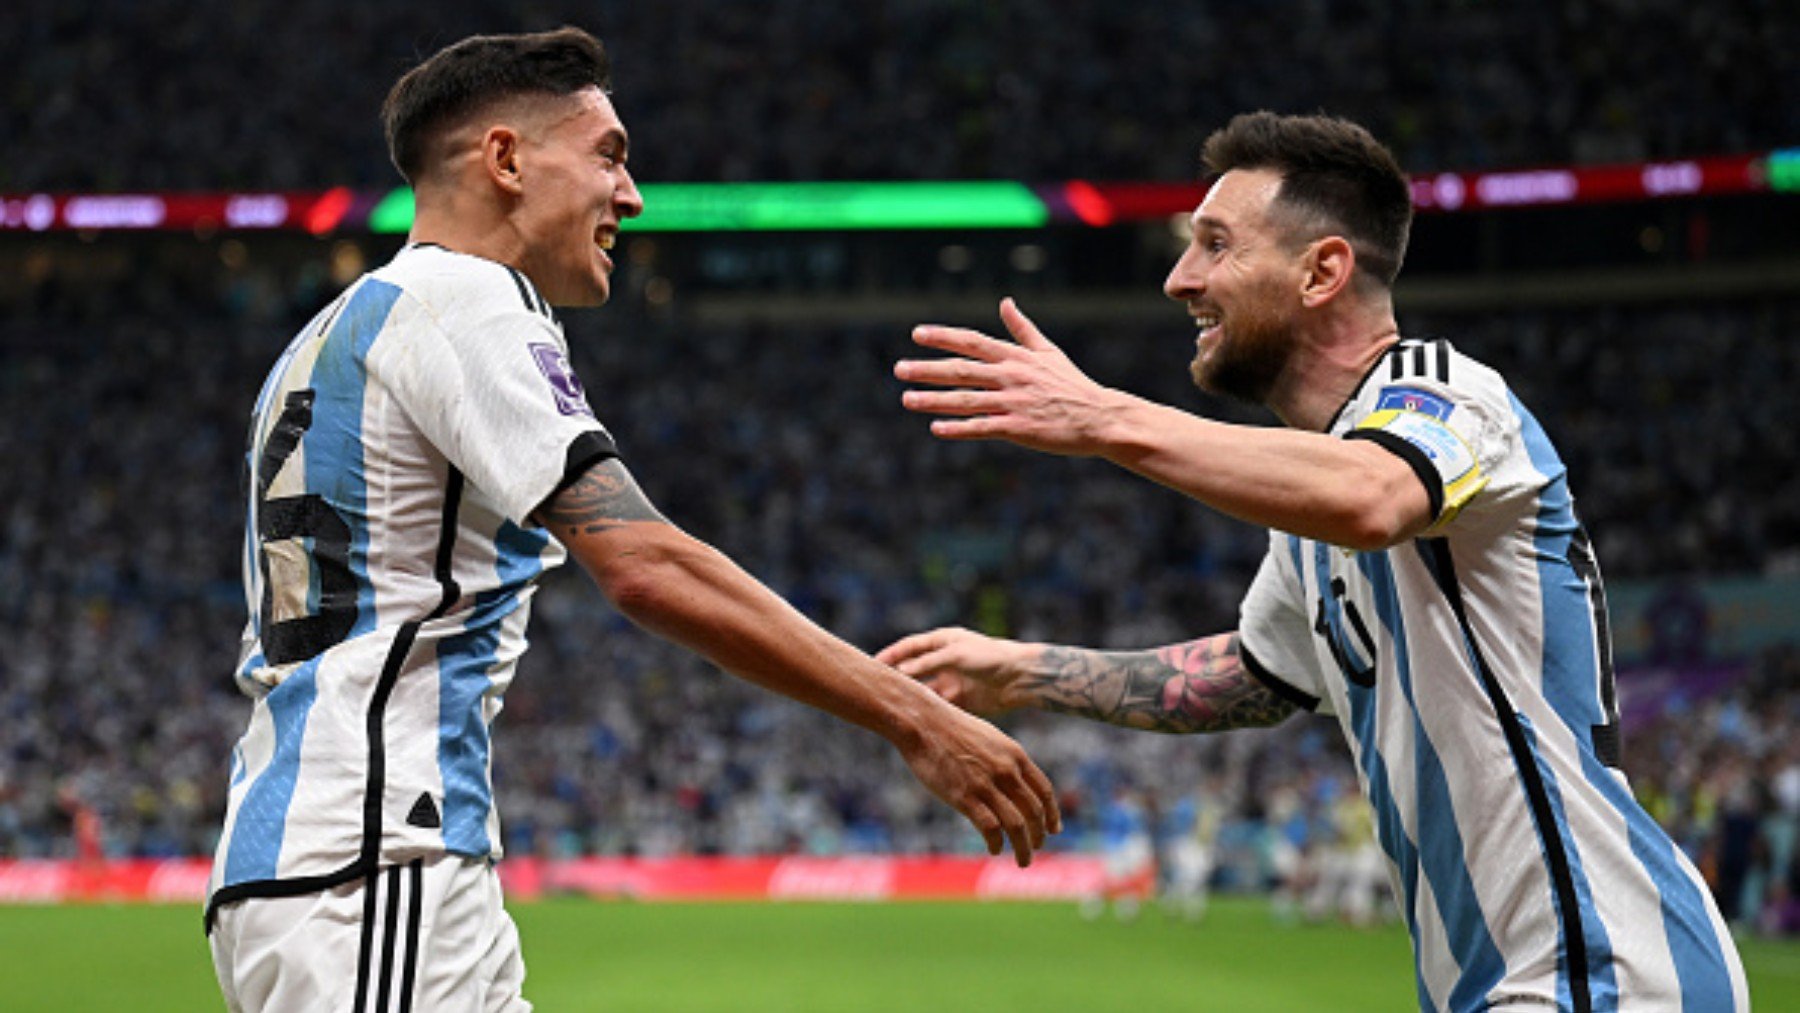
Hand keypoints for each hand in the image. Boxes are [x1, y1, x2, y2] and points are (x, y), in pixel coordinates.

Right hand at [877, 626, 1038, 717]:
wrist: (1021, 678)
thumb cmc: (991, 658)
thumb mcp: (955, 656)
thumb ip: (927, 664)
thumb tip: (900, 673)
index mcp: (943, 641)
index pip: (909, 647)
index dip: (890, 655)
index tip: (872, 664)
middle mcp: (944, 660)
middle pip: (913, 669)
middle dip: (895, 677)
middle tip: (875, 687)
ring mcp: (951, 681)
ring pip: (923, 689)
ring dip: (910, 696)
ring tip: (890, 704)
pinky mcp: (959, 700)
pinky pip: (937, 705)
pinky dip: (925, 710)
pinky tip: (913, 718)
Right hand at [893, 698, 1060, 866]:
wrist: (923, 722)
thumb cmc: (952, 730)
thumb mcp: (989, 739)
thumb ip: (1005, 760)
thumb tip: (1013, 780)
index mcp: (1015, 755)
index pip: (1044, 791)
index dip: (1052, 814)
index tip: (1053, 829)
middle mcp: (1007, 771)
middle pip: (1034, 812)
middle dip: (1038, 835)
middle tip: (1035, 848)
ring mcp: (986, 784)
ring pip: (1017, 825)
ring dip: (1023, 847)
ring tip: (1023, 860)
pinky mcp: (965, 797)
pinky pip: (990, 828)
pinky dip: (997, 843)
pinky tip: (994, 849)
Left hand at [895, 298, 1135, 455]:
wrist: (1100, 417)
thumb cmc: (1072, 385)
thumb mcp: (1048, 352)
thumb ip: (1022, 329)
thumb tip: (1005, 302)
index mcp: (1016, 357)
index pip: (973, 341)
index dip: (943, 337)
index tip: (917, 334)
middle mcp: (1011, 376)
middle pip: (961, 370)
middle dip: (927, 369)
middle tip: (898, 369)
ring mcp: (1014, 402)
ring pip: (966, 400)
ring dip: (933, 399)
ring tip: (906, 399)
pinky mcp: (1019, 428)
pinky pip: (982, 427)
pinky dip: (958, 428)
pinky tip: (936, 428)